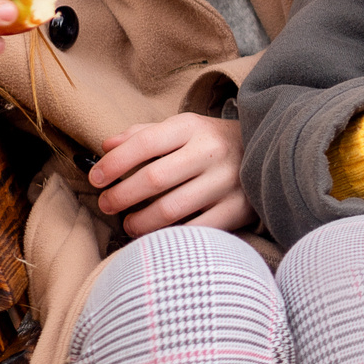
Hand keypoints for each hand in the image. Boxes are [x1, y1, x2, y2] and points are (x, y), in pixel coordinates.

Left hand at [88, 113, 254, 234]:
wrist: (267, 151)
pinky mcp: (237, 209)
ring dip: (140, 222)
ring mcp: (226, 182)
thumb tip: (105, 146)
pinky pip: (195, 230)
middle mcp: (210, 151)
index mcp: (192, 127)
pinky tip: (158, 236)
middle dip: (121, 196)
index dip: (114, 163)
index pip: (144, 143)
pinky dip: (171, 236)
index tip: (95, 178)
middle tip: (106, 205)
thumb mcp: (181, 129)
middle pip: (154, 179)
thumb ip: (142, 135)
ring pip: (171, 210)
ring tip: (129, 224)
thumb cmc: (210, 143)